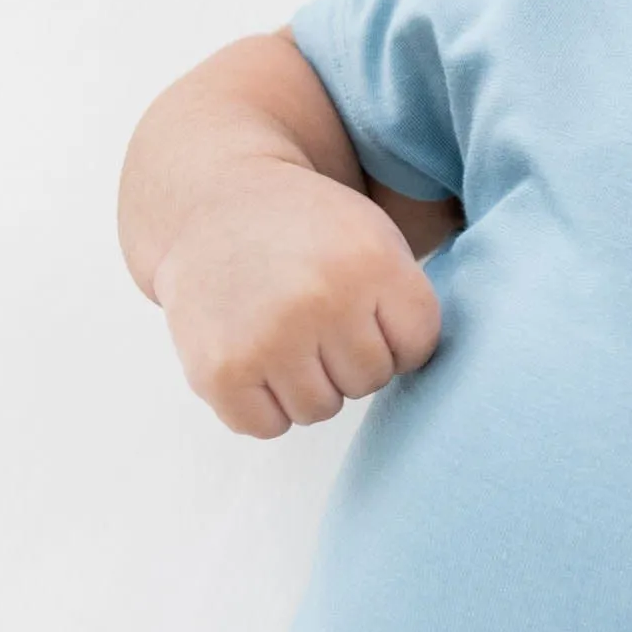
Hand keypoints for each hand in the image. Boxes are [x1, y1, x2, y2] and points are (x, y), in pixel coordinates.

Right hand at [150, 159, 443, 437]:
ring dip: (307, 383)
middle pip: (369, 380)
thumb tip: (416, 376)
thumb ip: (406, 302)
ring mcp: (269, 340)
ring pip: (320, 409)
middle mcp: (321, 302)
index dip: (396, 335)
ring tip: (285, 334)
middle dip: (349, 357)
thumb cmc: (306, 230)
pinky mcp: (222, 372)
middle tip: (315, 316)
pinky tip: (254, 357)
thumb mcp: (373, 236)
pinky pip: (267, 426)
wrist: (214, 205)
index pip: (418, 347)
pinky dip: (263, 404)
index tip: (366, 310)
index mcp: (371, 264)